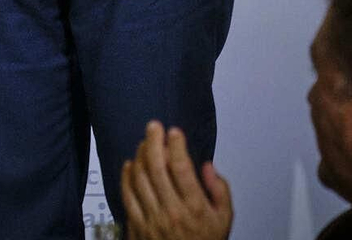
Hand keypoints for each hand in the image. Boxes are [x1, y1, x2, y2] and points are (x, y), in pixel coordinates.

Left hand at [121, 121, 232, 239]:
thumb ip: (220, 191)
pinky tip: (130, 164)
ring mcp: (152, 218)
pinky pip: (127, 195)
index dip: (176, 146)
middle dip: (154, 141)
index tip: (175, 131)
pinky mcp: (137, 224)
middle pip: (157, 167)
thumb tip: (208, 167)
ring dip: (140, 155)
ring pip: (140, 177)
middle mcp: (172, 211)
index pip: (182, 168)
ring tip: (145, 142)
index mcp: (195, 208)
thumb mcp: (224, 219)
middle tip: (154, 127)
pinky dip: (126, 176)